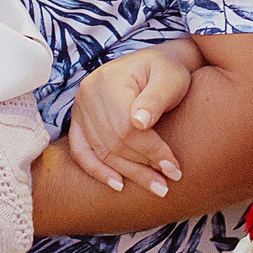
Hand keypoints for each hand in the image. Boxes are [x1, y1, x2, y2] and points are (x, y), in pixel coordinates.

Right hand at [67, 45, 194, 193]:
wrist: (155, 65)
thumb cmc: (167, 71)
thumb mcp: (171, 78)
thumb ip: (157, 98)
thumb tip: (140, 123)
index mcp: (107, 81)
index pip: (127, 128)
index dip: (151, 152)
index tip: (174, 169)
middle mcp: (87, 94)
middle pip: (113, 143)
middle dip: (141, 168)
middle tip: (166, 185)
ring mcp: (79, 108)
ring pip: (100, 151)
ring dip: (127, 173)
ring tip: (154, 187)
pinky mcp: (78, 120)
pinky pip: (81, 151)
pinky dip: (97, 170)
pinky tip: (117, 184)